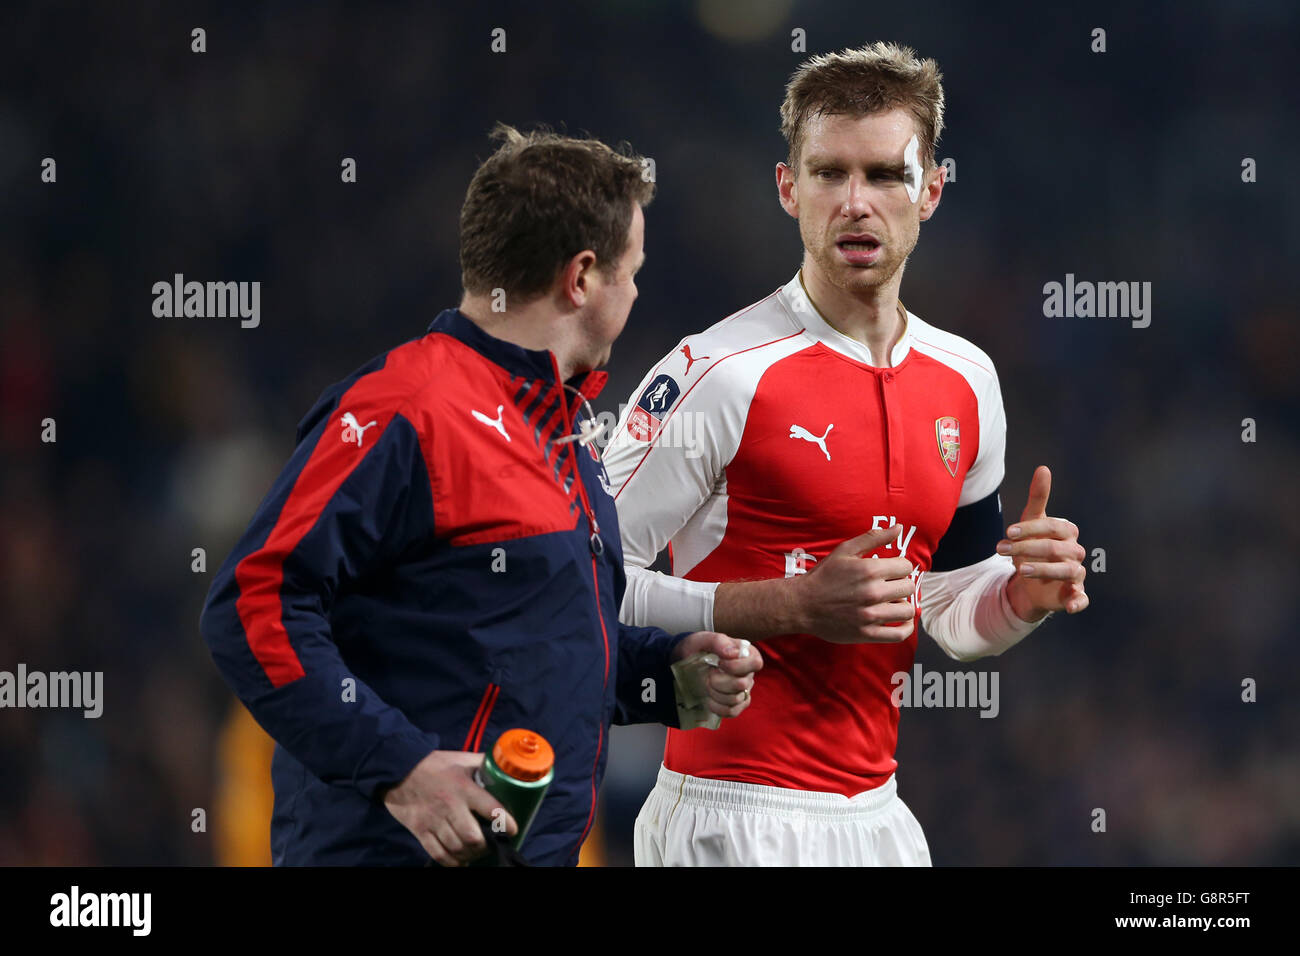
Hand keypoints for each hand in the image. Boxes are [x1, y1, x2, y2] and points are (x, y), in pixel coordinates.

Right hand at [381, 749, 517, 866]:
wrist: (400, 769)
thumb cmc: (434, 764)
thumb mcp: (461, 760)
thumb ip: (482, 763)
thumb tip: (505, 765)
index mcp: (464, 788)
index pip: (490, 809)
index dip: (505, 822)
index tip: (513, 829)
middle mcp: (450, 806)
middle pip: (472, 837)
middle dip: (485, 845)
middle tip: (490, 843)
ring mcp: (434, 820)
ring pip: (456, 848)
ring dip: (470, 854)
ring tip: (476, 851)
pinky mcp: (420, 830)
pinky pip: (438, 854)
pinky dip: (451, 862)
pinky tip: (460, 860)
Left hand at [671, 631, 763, 716]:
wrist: (689, 661)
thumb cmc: (701, 647)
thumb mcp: (705, 639)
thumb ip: (719, 642)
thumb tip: (732, 654)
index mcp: (748, 654)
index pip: (756, 663)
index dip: (736, 666)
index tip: (719, 662)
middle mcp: (749, 673)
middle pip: (741, 684)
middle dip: (718, 680)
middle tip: (709, 673)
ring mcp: (744, 690)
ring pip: (735, 699)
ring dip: (715, 693)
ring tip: (708, 684)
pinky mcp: (737, 704)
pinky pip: (732, 712)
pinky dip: (717, 707)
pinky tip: (709, 699)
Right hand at [792, 526, 916, 642]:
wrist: (802, 604)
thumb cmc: (823, 576)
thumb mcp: (845, 550)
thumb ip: (873, 538)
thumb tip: (899, 528)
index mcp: (869, 570)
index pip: (906, 567)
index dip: (900, 566)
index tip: (891, 570)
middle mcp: (872, 592)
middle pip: (909, 587)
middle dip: (902, 584)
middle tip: (890, 585)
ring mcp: (870, 615)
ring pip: (907, 610)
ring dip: (902, 604)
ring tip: (892, 602)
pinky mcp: (867, 633)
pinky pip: (899, 634)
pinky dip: (906, 628)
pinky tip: (902, 622)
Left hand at [998, 465, 1088, 619]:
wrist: (1029, 579)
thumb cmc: (1032, 546)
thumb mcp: (1030, 522)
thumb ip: (1038, 497)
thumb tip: (1043, 467)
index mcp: (1067, 532)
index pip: (1053, 526)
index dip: (1031, 529)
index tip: (1008, 532)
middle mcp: (1075, 551)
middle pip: (1057, 548)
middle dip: (1028, 548)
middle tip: (1001, 550)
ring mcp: (1076, 573)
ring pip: (1067, 570)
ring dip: (1044, 570)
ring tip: (1022, 570)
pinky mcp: (1075, 594)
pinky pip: (1083, 598)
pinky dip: (1079, 602)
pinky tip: (1070, 606)